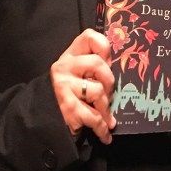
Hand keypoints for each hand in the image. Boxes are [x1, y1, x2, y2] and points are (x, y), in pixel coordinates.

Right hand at [50, 29, 115, 143]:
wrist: (46, 118)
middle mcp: (64, 66)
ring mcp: (63, 86)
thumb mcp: (80, 75)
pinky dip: (102, 128)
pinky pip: (93, 117)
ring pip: (98, 91)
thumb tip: (123, 68)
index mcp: (71, 55)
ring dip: (106, 108)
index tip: (108, 62)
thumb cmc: (72, 95)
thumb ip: (96, 67)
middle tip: (108, 95)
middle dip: (109, 82)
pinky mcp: (67, 107)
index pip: (90, 36)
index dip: (104, 49)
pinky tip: (105, 134)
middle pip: (98, 64)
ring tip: (107, 117)